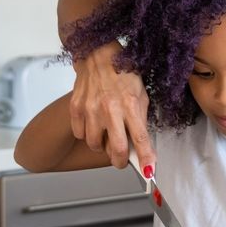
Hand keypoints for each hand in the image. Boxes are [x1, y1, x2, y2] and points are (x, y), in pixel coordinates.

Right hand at [69, 42, 154, 169]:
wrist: (97, 55)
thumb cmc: (122, 72)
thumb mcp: (141, 93)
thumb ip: (141, 118)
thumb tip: (141, 143)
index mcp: (131, 104)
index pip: (141, 138)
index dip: (145, 159)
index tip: (149, 171)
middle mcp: (110, 109)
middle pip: (116, 150)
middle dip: (121, 161)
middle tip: (122, 159)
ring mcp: (91, 109)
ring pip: (95, 145)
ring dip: (103, 145)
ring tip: (107, 132)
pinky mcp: (76, 108)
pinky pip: (80, 134)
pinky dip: (88, 134)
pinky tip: (94, 123)